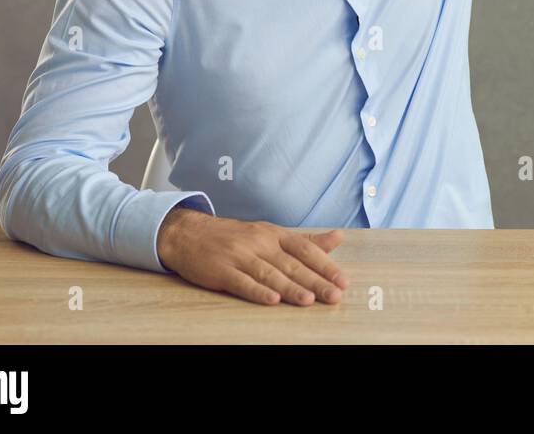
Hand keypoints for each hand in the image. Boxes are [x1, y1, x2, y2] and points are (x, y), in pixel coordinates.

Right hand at [157, 206, 349, 305]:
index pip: (305, 249)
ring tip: (309, 300)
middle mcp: (260, 243)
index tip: (343, 281)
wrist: (189, 233)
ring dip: (290, 288)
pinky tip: (272, 300)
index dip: (325, 265)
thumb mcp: (272, 233)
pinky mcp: (221, 270)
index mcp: (275, 234)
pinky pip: (241, 282)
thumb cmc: (236, 237)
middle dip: (315, 281)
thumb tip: (339, 238)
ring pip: (270, 274)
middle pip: (291, 264)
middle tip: (335, 296)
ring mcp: (240, 256)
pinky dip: (257, 291)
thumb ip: (305, 240)